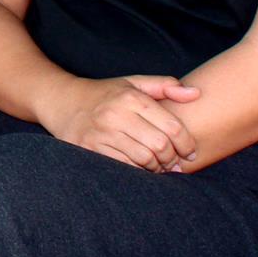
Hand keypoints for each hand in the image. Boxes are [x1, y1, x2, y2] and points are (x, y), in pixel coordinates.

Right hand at [39, 74, 201, 171]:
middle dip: (172, 159)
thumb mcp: (133, 84)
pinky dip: (137, 171)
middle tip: (174, 163)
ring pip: (143, 159)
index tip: (190, 152)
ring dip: (156, 168)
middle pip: (160, 146)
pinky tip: (141, 169)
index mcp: (131, 98)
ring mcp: (101, 132)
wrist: (61, 101)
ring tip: (159, 166)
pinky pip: (123, 166)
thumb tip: (196, 93)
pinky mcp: (88, 148)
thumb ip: (165, 86)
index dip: (187, 143)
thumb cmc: (104, 94)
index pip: (172, 126)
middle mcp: (116, 114)